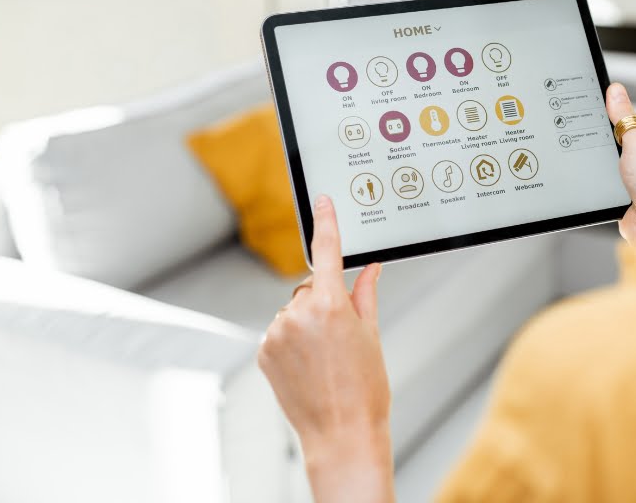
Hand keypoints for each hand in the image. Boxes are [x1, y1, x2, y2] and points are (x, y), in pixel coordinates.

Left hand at [258, 195, 393, 502]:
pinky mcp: (264, 350)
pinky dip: (291, 340)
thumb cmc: (365, 388)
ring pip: (293, 310)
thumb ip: (366, 294)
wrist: (341, 432)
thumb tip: (370, 268)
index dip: (326, 222)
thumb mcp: (371, 335)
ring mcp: (277, 332)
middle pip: (311, 287)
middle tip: (341, 335)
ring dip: (306, 322)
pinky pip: (279, 330)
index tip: (322, 201)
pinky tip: (307, 364)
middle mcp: (299, 313)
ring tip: (324, 357)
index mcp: (331, 305)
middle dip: (325, 300)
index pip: (328, 252)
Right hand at [606, 83, 635, 245]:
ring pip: (608, 162)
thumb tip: (616, 90)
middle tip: (591, 139)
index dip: (610, 112)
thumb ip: (623, 115)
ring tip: (600, 165)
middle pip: (615, 139)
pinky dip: (598, 182)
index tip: (590, 107)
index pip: (629, 115)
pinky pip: (604, 182)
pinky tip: (597, 182)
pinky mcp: (625, 195)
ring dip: (601, 165)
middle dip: (603, 141)